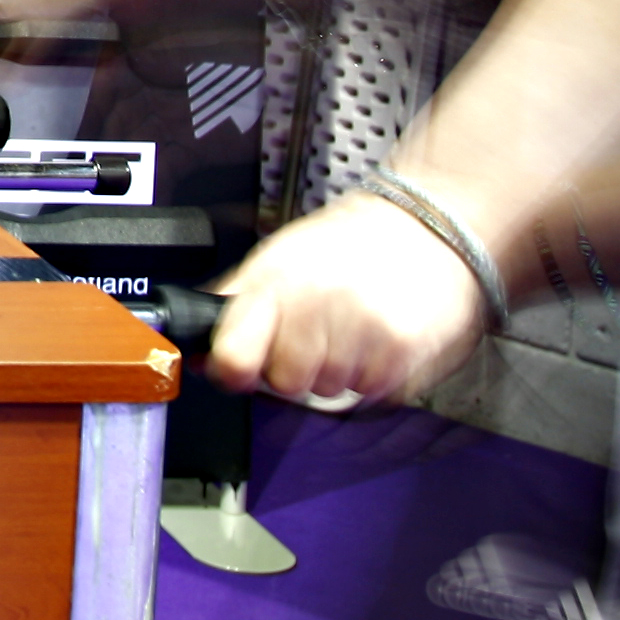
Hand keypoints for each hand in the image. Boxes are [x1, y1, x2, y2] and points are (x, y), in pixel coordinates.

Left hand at [206, 190, 499, 409]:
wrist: (428, 226)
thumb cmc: (350, 243)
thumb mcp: (279, 257)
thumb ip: (232, 303)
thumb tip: (192, 349)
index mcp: (277, 282)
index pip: (233, 358)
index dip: (234, 368)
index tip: (243, 364)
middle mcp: (319, 306)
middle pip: (283, 383)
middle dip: (295, 366)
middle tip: (317, 331)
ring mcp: (363, 331)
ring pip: (326, 392)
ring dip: (337, 370)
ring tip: (353, 327)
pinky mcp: (402, 353)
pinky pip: (369, 394)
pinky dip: (374, 374)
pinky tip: (380, 337)